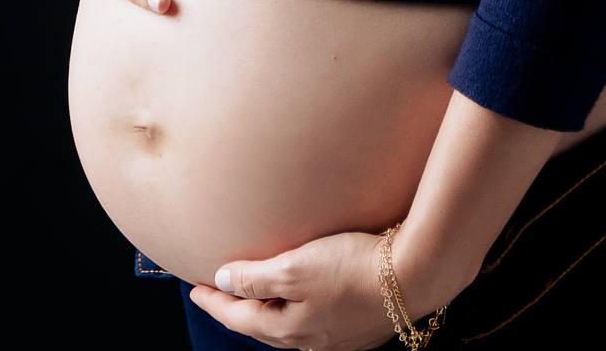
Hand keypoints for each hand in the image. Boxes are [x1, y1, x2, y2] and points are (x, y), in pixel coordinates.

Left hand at [189, 231, 394, 350]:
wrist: (412, 275)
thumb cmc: (351, 266)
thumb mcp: (295, 266)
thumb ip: (255, 277)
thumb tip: (222, 282)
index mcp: (289, 327)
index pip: (239, 316)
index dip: (214, 301)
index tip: (193, 288)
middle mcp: (310, 340)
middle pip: (261, 326)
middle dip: (235, 310)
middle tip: (215, 293)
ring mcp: (335, 337)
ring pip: (287, 327)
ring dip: (265, 312)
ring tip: (252, 296)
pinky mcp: (357, 327)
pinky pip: (313, 323)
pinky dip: (294, 311)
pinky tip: (300, 301)